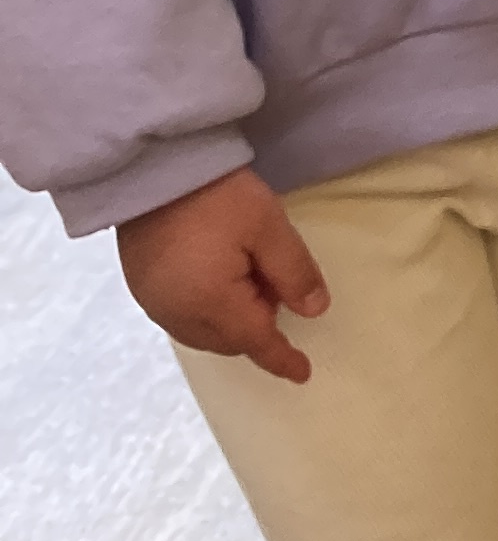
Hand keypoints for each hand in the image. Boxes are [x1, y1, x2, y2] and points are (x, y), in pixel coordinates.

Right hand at [116, 171, 329, 384]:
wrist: (153, 168)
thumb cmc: (216, 196)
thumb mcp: (268, 227)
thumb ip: (294, 272)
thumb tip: (314, 311)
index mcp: (210, 304)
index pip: (256, 342)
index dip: (282, 359)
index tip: (303, 373)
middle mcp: (177, 314)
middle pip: (228, 339)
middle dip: (258, 325)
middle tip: (275, 282)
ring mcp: (153, 302)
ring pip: (204, 332)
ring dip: (232, 319)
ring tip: (249, 273)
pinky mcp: (141, 286)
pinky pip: (182, 316)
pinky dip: (207, 310)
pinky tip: (219, 278)